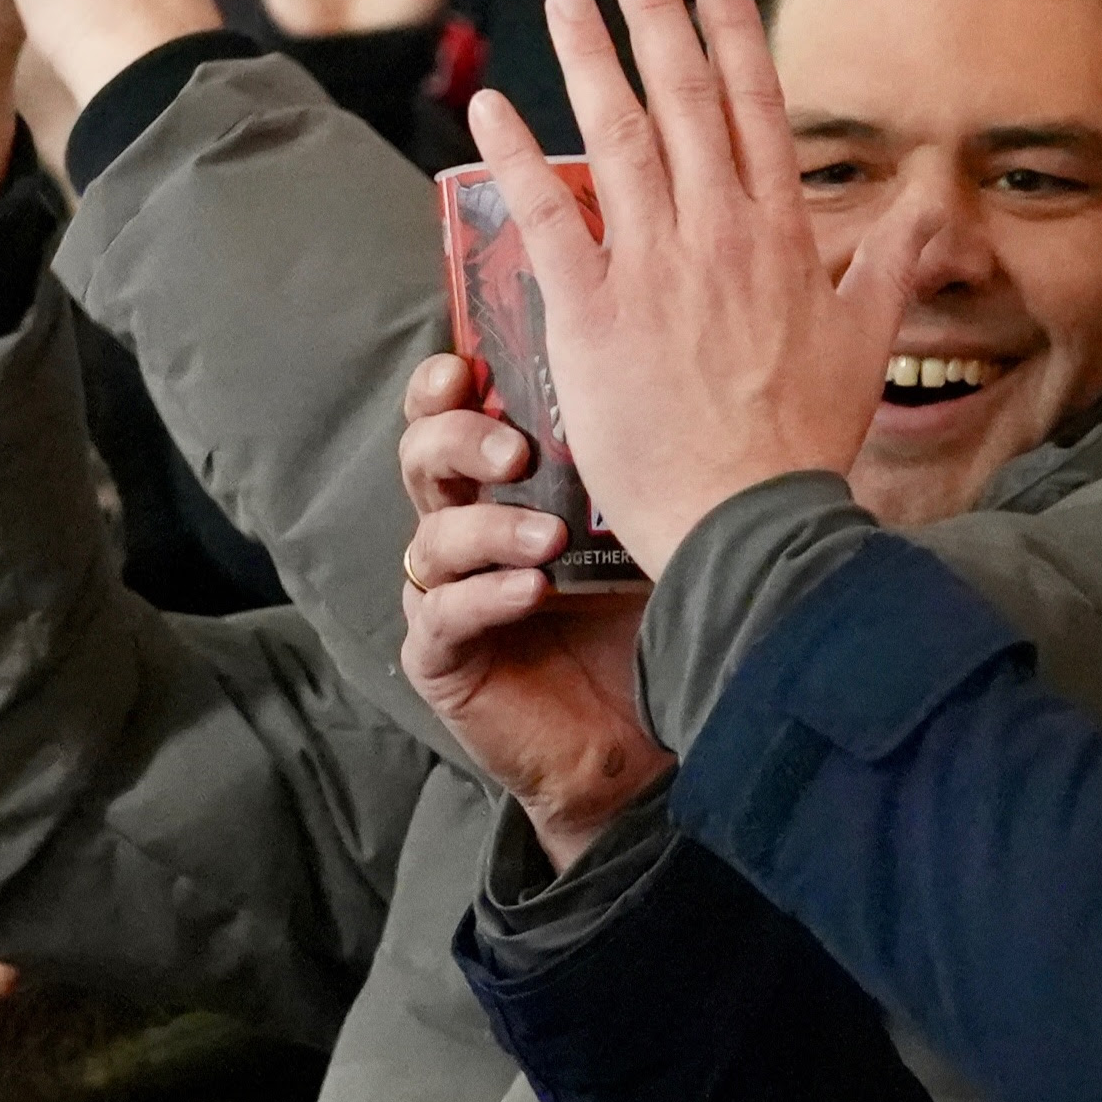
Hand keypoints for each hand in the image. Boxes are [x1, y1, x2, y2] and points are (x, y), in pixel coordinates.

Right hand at [397, 354, 669, 869]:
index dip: (445, 385)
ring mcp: (447, 595)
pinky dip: (484, 597)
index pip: (453, 415)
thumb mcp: (650, 525)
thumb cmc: (650, 616)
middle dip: (459, 442)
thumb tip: (678, 369)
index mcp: (502, 486)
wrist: (649, 736)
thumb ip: (639, 460)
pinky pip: (442, 615)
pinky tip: (530, 592)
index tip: (469, 365)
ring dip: (489, 529)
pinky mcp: (443, 658)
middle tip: (517, 453)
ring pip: (432, 538)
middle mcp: (464, 530)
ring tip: (550, 539)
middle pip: (423, 460)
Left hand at [465, 0, 934, 576]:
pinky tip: (489, 106)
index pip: (754, 109)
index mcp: (783, 236)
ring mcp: (652, 267)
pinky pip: (546, 215)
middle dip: (658, 20)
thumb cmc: (804, 440)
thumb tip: (923, 214)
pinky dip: (514, 155)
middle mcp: (718, 233)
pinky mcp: (590, 311)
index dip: (733, 34)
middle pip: (683, 102)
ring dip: (589, 59)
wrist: (748, 518)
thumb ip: (888, 268)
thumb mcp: (867, 346)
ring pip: (615, 137)